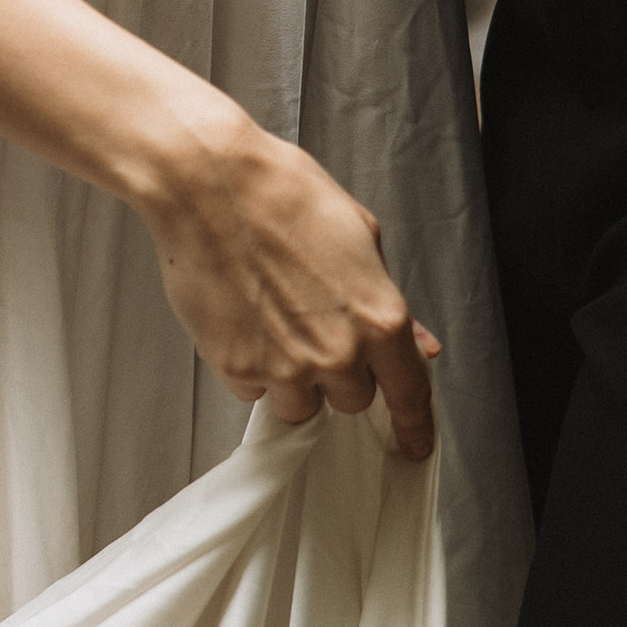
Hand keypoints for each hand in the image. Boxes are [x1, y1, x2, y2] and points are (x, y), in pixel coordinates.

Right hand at [144, 118, 439, 459]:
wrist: (209, 183)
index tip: (414, 444)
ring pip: (302, 404)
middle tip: (314, 324)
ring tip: (273, 319)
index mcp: (379, 316)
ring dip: (294, 377)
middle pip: (353, 400)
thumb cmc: (283, 193)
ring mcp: (285, 366)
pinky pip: (255, 390)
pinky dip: (252, 365)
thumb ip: (386, 298)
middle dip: (340, 372)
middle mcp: (337, 352)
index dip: (414, 426)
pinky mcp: (236, 367)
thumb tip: (417, 340)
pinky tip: (244, 316)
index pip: (410, 394)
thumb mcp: (359, 234)